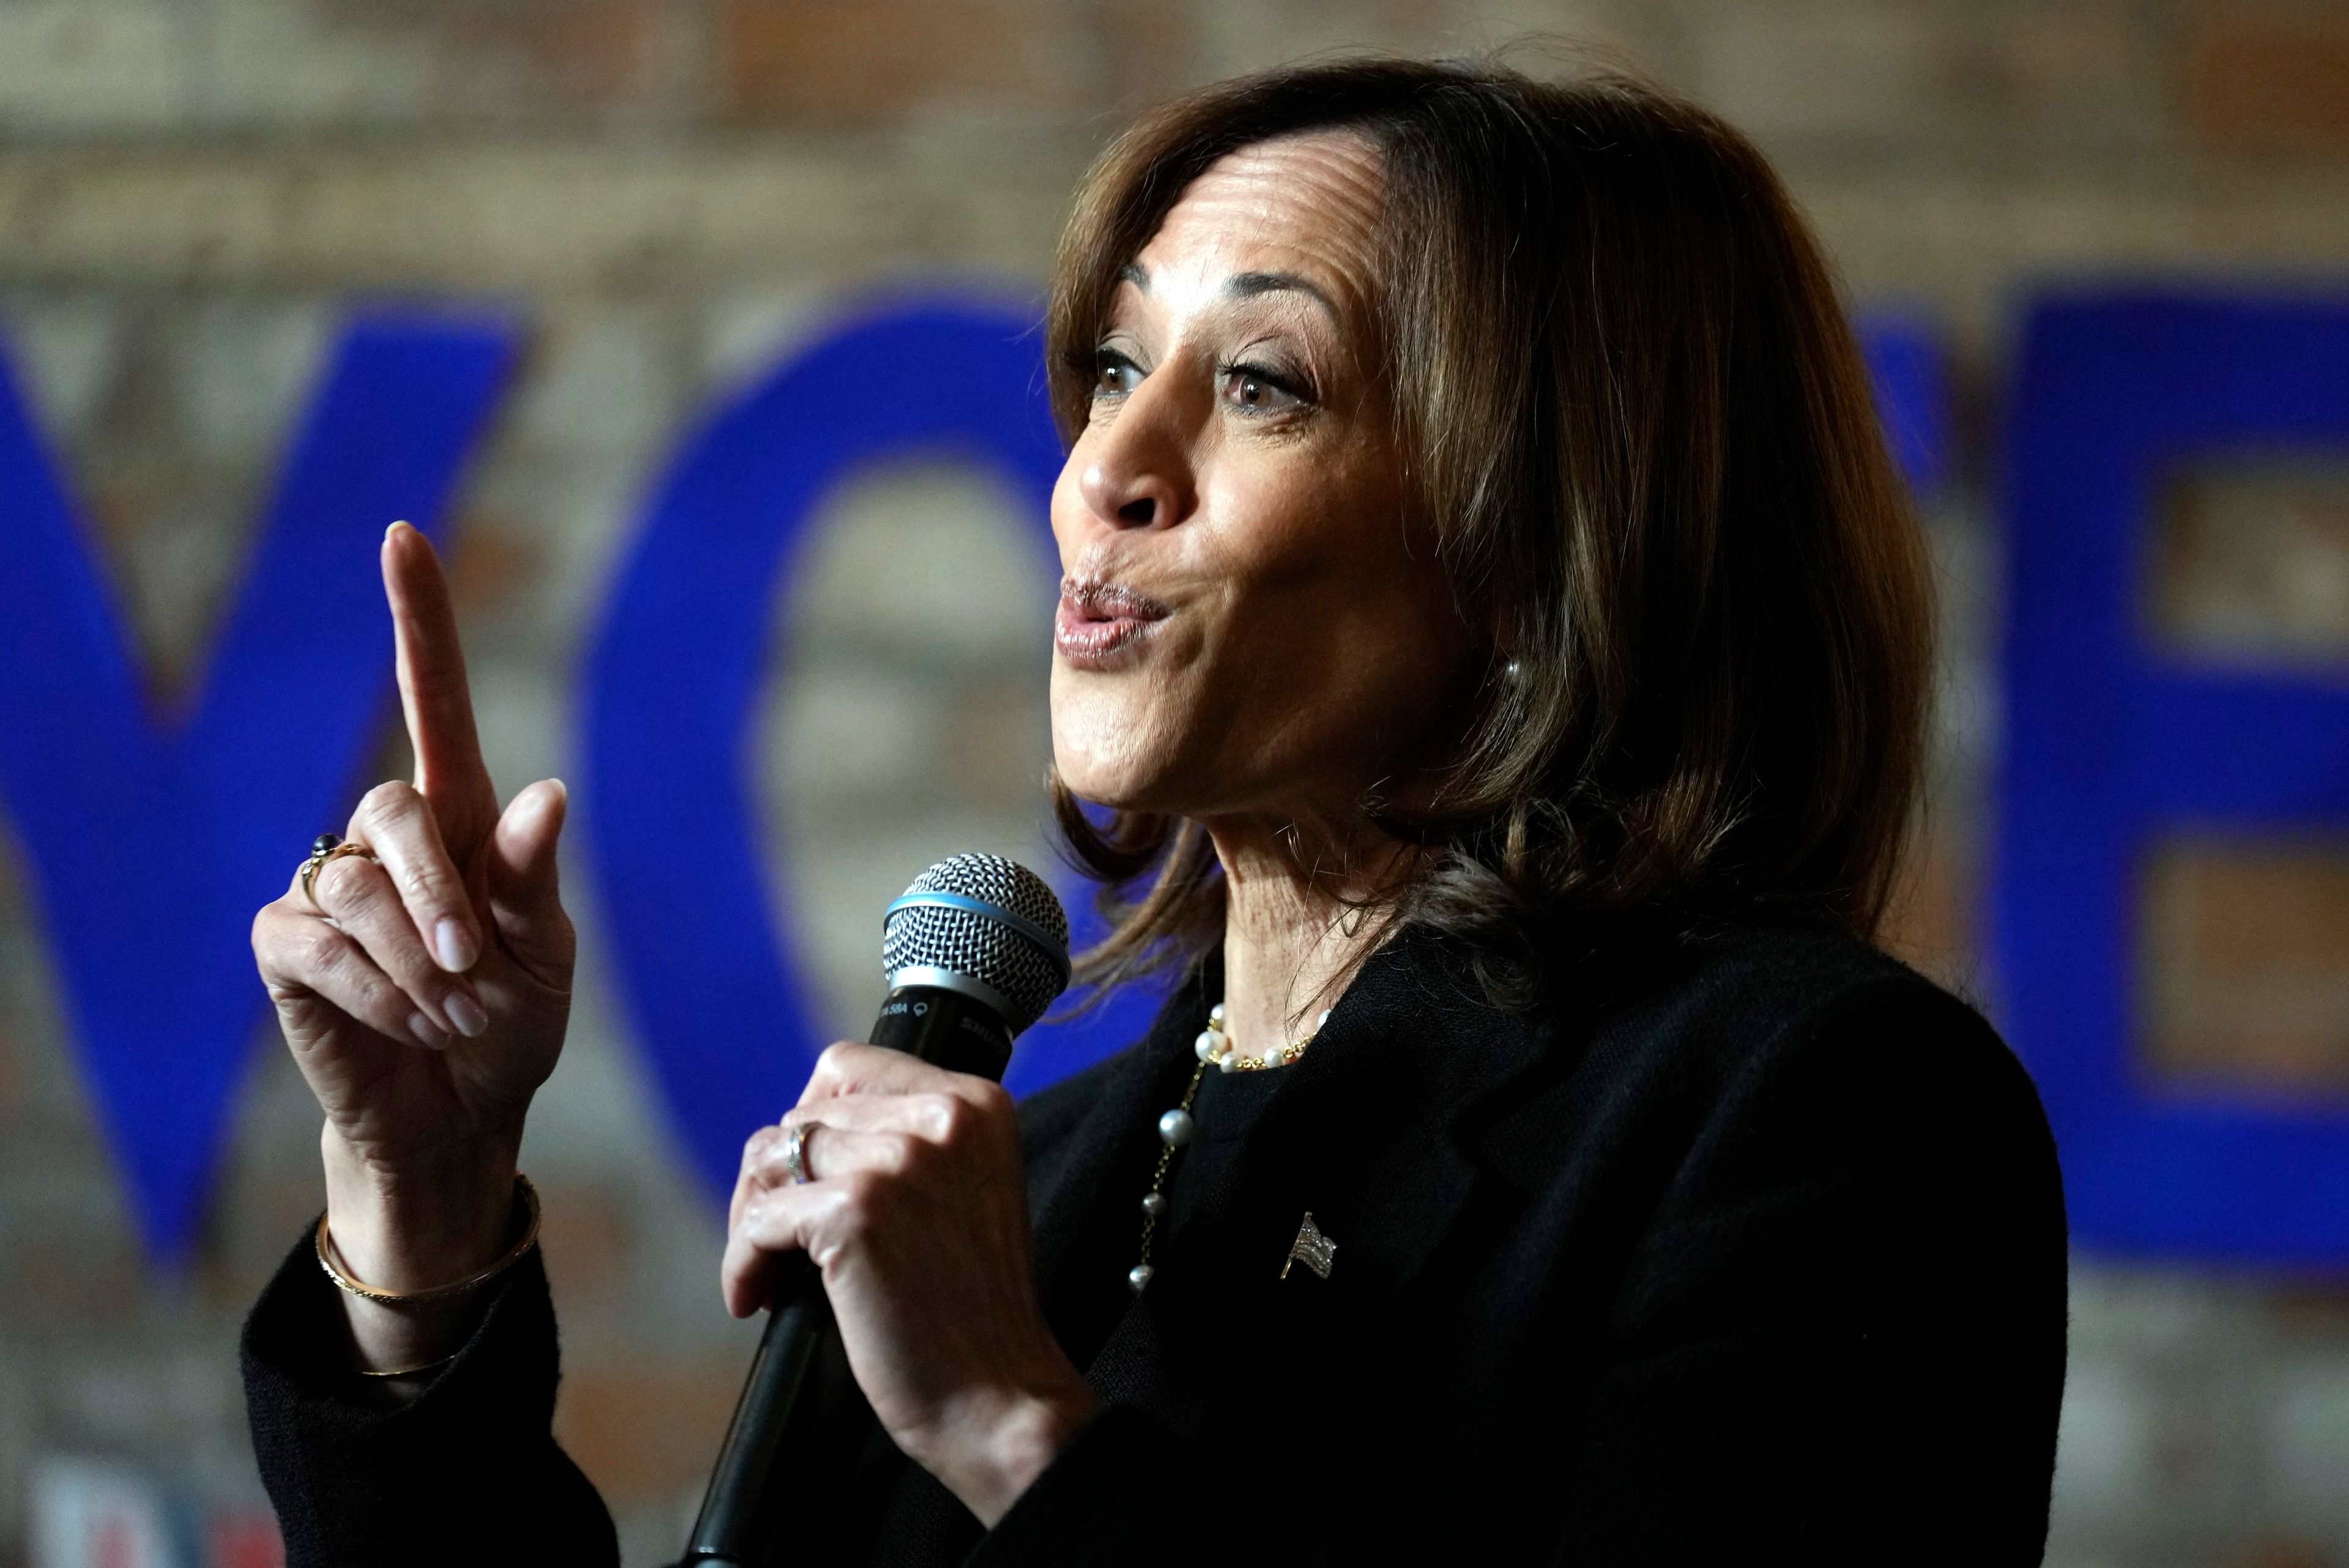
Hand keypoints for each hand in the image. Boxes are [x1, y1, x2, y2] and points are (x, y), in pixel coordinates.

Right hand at [250, 522, 573, 1368]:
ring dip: (418, 966)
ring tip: (450, 1013)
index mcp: (465, 818)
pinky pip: (322, 942)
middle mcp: (389, 836)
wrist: (460, 1109)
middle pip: (396, 811)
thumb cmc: (512, 1021)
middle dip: (442, 902)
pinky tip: (402, 1023)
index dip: (418, 619)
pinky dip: (376, 990)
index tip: (403, 535)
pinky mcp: (286, 940)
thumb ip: (535, 880)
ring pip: (361, 891)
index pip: (433, 698)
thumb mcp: (545, 955)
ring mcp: (329, 883)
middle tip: (477, 979)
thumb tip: (549, 797)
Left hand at [725, 1044, 1100, 1525]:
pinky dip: (743, 1260)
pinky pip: (760, 1218)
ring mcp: (900, 1161)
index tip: (805, 1179)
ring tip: (767, 1270)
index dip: (813, 1123)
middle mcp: (943, 1116)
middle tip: (776, 1240)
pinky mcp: (855, 1211)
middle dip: (776, 1176)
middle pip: (804, 1112)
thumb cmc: (974, 1308)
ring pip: (773, 1156)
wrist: (1000, 1396)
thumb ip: (908, 1141)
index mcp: (976, 1102)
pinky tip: (755, 1298)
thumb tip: (803, 1129)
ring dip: (753, 1216)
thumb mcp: (966, 1188)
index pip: (850, 1067)